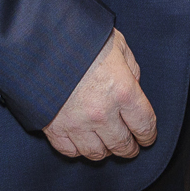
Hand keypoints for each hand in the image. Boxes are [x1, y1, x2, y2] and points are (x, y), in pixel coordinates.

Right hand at [43, 29, 157, 161]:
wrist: (41, 39)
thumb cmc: (81, 38)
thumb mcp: (117, 44)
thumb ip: (130, 68)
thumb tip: (133, 86)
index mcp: (122, 90)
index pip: (144, 125)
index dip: (148, 135)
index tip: (147, 138)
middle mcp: (102, 113)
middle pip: (122, 144)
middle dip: (129, 148)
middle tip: (130, 147)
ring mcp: (77, 123)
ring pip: (97, 153)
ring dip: (105, 151)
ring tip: (107, 146)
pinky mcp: (53, 127)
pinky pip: (70, 151)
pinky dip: (78, 149)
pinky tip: (83, 141)